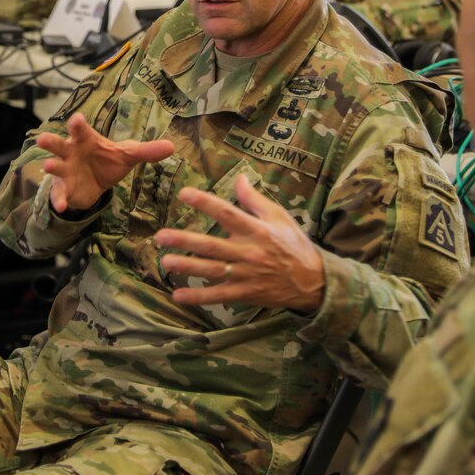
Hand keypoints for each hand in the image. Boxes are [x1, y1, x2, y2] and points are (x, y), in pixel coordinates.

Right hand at [36, 112, 173, 213]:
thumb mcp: (127, 156)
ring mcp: (64, 171)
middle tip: (43, 139)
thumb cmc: (107, 162)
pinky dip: (59, 199)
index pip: (81, 129)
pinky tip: (61, 206)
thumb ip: (146, 151)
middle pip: (59, 144)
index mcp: (86, 140)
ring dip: (51, 166)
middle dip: (51, 142)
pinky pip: (59, 194)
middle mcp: (71, 152)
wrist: (94, 185)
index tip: (76, 119)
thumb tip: (172, 146)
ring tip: (48, 166)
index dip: (78, 124)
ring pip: (55, 166)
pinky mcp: (63, 189)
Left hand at [156, 174, 327, 313]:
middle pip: (213, 246)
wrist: (313, 281)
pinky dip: (199, 297)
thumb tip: (239, 177)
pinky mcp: (246, 293)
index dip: (206, 203)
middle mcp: (249, 252)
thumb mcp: (279, 217)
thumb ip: (255, 199)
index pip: (227, 213)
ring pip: (212, 270)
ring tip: (166, 261)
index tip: (184, 194)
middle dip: (185, 240)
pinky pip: (219, 295)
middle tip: (161, 236)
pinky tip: (179, 295)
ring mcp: (246, 275)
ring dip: (188, 267)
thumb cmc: (293, 244)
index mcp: (257, 230)